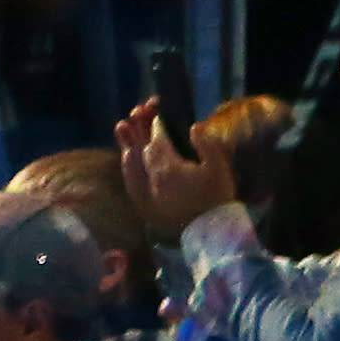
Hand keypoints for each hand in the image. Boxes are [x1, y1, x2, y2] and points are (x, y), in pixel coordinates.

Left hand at [118, 96, 235, 241]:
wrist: (210, 230)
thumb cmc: (217, 197)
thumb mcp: (218, 168)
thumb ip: (207, 145)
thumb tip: (194, 126)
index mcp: (169, 168)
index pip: (158, 141)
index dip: (156, 125)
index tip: (156, 112)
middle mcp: (152, 179)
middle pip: (142, 149)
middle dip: (141, 128)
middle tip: (137, 110)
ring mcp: (145, 192)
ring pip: (132, 162)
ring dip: (128, 143)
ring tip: (122, 125)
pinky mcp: (144, 203)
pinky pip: (131, 181)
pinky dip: (128, 166)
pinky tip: (127, 156)